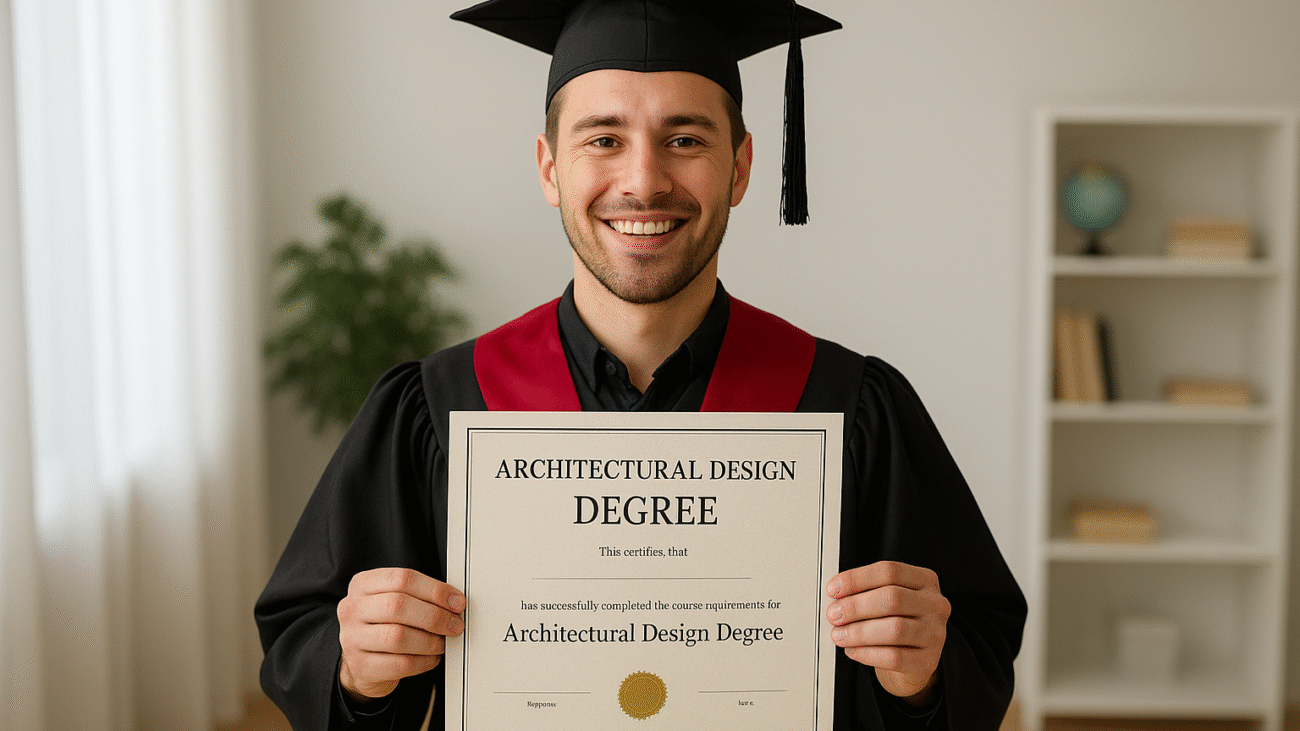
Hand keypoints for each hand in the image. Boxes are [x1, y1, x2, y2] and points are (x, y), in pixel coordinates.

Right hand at [337, 567, 465, 701]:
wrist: (362, 659)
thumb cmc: (384, 623)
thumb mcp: (394, 600)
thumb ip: (419, 595)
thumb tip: (454, 601)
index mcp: (362, 584)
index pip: (402, 579)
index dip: (435, 590)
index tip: (456, 602)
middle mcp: (352, 609)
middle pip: (398, 606)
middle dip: (435, 616)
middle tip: (455, 625)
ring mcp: (352, 638)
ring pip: (398, 637)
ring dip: (430, 641)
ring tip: (442, 642)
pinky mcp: (361, 666)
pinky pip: (400, 664)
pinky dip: (424, 661)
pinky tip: (432, 657)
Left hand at [825, 561, 949, 704]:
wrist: (914, 659)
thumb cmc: (896, 621)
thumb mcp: (888, 599)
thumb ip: (866, 592)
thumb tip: (836, 596)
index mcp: (924, 581)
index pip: (889, 571)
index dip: (857, 579)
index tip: (833, 589)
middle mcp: (935, 604)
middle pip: (892, 598)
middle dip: (855, 606)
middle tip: (834, 614)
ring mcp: (934, 634)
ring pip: (894, 629)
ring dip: (858, 632)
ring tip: (839, 635)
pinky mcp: (928, 661)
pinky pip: (894, 657)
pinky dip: (867, 653)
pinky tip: (854, 650)